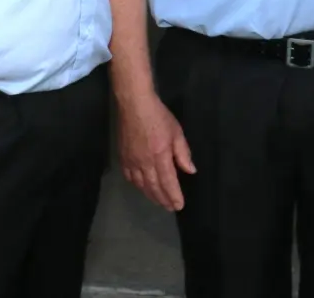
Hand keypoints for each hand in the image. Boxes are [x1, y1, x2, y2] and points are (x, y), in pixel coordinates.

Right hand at [117, 91, 195, 211]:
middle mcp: (145, 163)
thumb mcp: (177, 133)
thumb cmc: (159, 117)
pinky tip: (142, 188)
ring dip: (150, 195)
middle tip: (170, 208)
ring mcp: (132, 161)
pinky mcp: (123, 158)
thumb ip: (183, 154)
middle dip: (163, 199)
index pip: (168, 182)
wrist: (135, 106)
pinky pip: (130, 177)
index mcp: (160, 156)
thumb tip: (190, 171)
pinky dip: (137, 186)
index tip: (179, 205)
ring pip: (141, 185)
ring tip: (159, 201)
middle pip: (154, 187)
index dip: (173, 195)